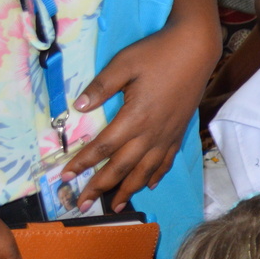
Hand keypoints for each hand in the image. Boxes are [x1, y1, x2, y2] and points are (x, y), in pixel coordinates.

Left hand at [60, 14, 222, 211]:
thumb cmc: (156, 53)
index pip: (103, 147)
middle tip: (82, 205)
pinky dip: (155, 176)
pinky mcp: (178, 134)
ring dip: (128, 190)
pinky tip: (148, 186)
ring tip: (116, 207)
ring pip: (145, 171)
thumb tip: (78, 107)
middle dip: (100, 187)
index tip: (65, 177)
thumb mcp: (123, 63)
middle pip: (122, 167)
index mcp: (134, 117)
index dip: (82, 163)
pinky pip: (165, 162)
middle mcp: (151, 133)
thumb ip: (101, 87)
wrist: (195, 51)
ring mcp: (166, 136)